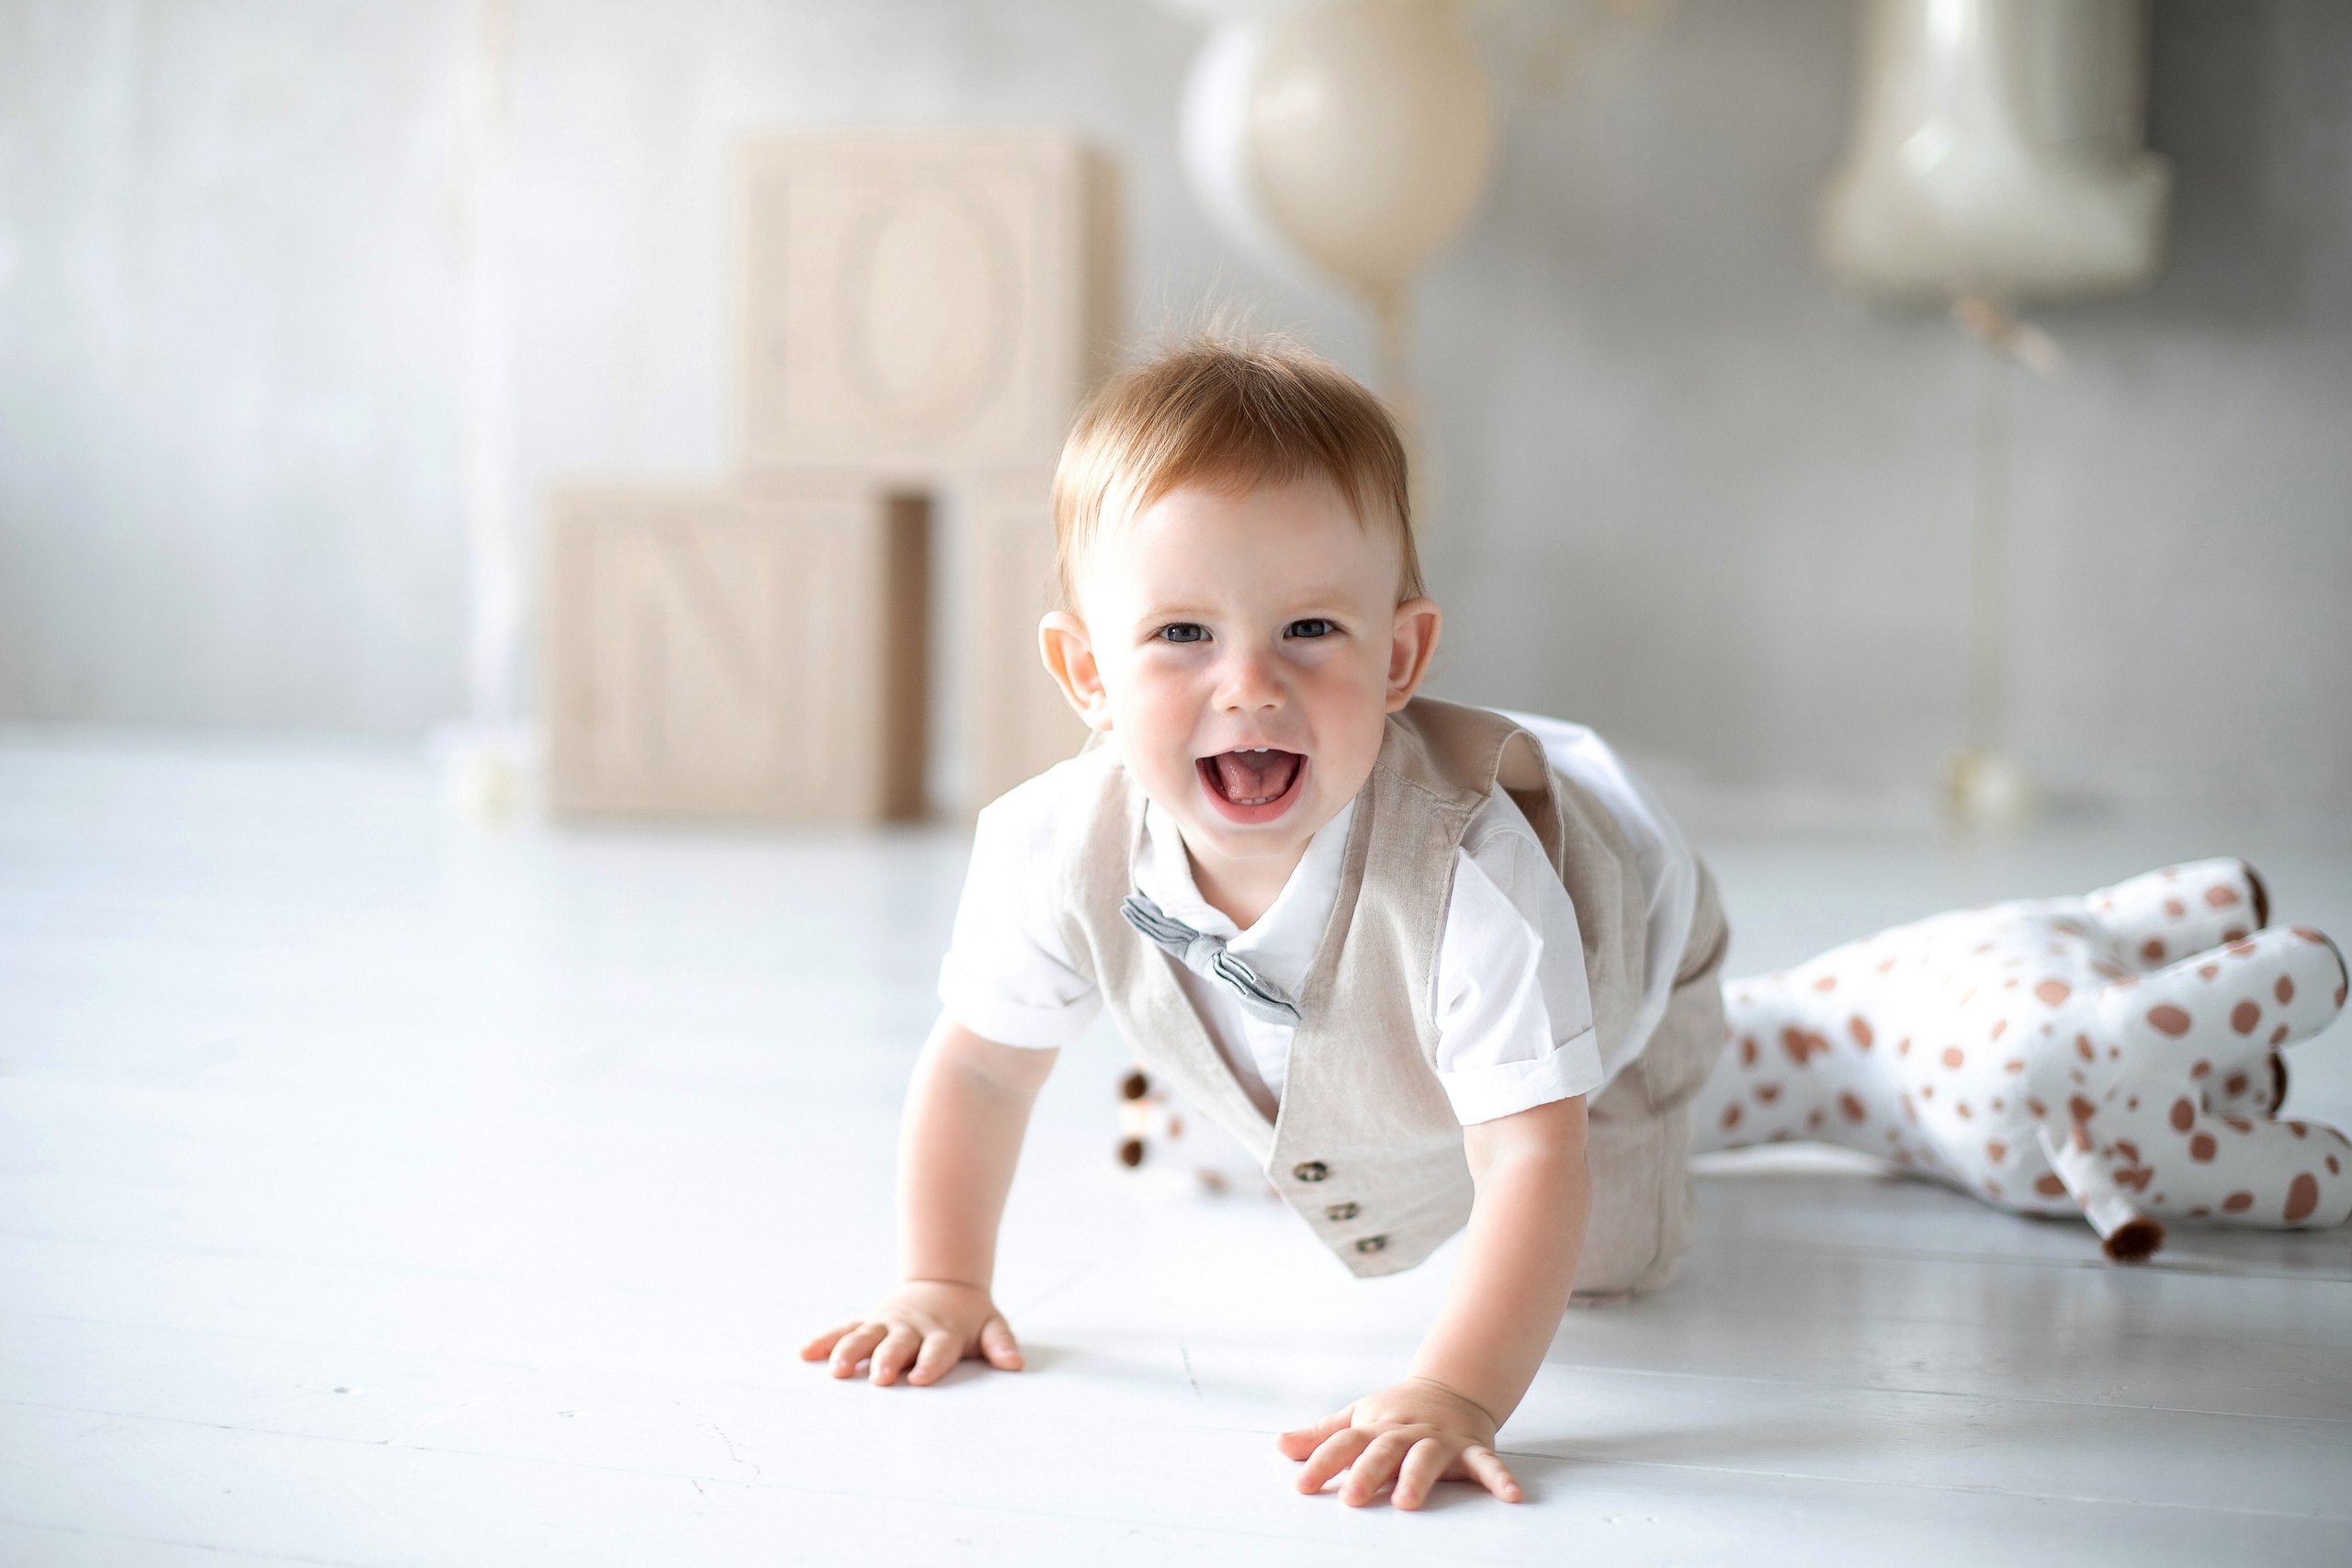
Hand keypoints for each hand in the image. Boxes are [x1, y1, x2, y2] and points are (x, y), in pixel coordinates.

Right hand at [797, 1280, 1023, 1386]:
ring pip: (865, 1337)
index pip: (937, 1349)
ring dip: (850, 1353)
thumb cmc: (968, 1317)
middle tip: (879, 1378)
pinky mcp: (868, 1323)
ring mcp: (886, 1324)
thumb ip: (1001, 1344)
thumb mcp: (991, 1325)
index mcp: (942, 1332)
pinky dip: (825, 1341)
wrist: (944, 1283)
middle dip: (888, 1360)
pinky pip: (843, 1331)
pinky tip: (805, 1353)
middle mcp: (911, 1328)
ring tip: (838, 1371)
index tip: (921, 1379)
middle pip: (898, 1344)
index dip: (930, 1363)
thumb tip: (1015, 1363)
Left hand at [1277, 1376, 1521, 1508]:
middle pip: (1383, 1451)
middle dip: (1368, 1473)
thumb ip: (1320, 1437)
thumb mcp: (1357, 1419)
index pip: (1344, 1443)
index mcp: (1376, 1427)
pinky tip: (1511, 1496)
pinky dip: (1500, 1479)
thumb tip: (1279, 1445)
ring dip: (1418, 1478)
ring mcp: (1440, 1440)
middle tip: (1353, 1498)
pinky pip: (1487, 1464)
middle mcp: (1406, 1433)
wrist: (1451, 1388)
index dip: (1321, 1462)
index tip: (1301, 1485)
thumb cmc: (1397, 1413)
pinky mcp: (1472, 1450)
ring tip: (1408, 1503)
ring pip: (1428, 1458)